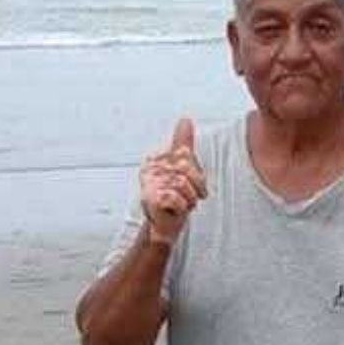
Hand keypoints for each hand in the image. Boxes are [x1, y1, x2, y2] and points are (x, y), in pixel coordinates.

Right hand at [140, 118, 207, 245]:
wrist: (165, 225)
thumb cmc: (175, 196)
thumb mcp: (182, 168)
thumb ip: (183, 142)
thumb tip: (185, 119)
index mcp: (156, 159)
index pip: (185, 155)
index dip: (195, 172)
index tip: (192, 182)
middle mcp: (149, 169)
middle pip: (186, 167)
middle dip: (196, 185)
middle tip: (192, 196)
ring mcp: (148, 184)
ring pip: (183, 184)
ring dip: (189, 198)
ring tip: (183, 203)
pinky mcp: (149, 199)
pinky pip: (177, 198)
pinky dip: (181, 207)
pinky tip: (175, 210)